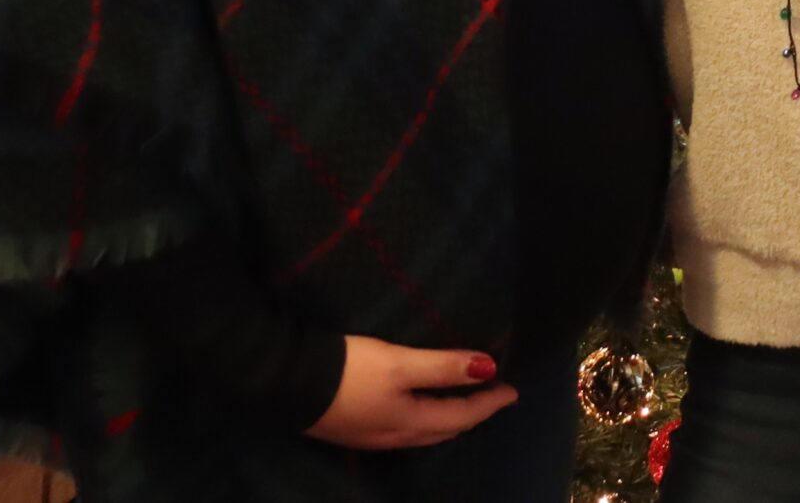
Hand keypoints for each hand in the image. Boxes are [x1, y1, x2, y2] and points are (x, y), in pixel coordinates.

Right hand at [306, 335, 518, 449]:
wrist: (286, 383)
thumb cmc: (349, 370)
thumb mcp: (399, 362)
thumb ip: (442, 366)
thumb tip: (489, 367)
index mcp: (410, 422)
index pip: (461, 415)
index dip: (489, 402)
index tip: (513, 389)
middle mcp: (394, 436)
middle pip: (444, 429)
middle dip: (472, 415)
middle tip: (494, 398)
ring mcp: (372, 436)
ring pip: (423, 432)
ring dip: (448, 419)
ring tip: (464, 403)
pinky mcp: (354, 428)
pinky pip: (404, 429)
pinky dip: (424, 419)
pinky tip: (419, 409)